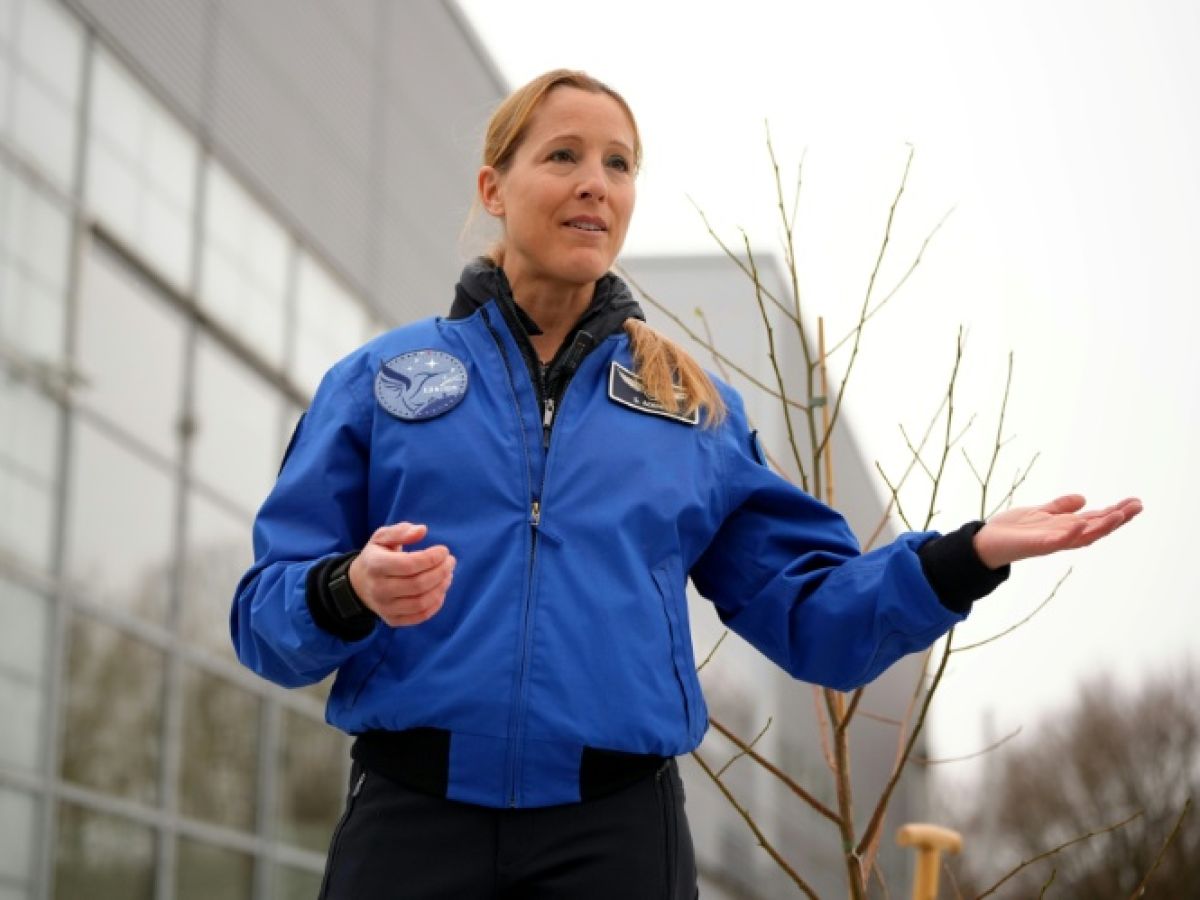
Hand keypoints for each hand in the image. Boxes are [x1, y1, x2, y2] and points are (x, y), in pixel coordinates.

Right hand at [348, 522, 454, 626]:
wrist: (359, 584)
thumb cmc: (377, 556)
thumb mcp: (382, 537)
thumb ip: (401, 531)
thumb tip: (422, 530)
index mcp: (375, 565)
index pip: (409, 564)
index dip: (431, 558)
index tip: (444, 551)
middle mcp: (378, 589)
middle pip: (418, 584)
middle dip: (441, 571)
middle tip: (450, 561)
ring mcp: (385, 607)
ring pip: (421, 602)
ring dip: (441, 587)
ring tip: (448, 575)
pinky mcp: (392, 620)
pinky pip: (420, 616)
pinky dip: (436, 604)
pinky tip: (440, 590)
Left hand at [973, 494, 1142, 569]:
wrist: (986, 542)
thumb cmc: (1013, 530)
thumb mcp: (1040, 512)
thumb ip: (1060, 507)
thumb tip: (1083, 499)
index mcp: (1065, 527)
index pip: (1096, 519)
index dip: (1115, 512)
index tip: (1135, 502)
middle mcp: (1063, 536)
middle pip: (1096, 528)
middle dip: (1118, 519)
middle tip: (1138, 506)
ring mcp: (1052, 542)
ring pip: (1083, 536)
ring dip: (1101, 527)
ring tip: (1119, 515)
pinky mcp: (1037, 546)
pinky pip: (1057, 542)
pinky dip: (1070, 534)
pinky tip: (1081, 523)